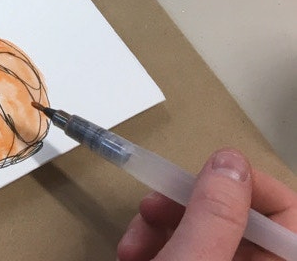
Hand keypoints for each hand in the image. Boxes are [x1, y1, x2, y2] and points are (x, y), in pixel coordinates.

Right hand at [117, 148, 296, 259]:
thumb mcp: (193, 260)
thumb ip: (214, 214)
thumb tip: (228, 162)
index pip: (287, 211)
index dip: (248, 185)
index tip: (207, 174)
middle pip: (231, 215)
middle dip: (184, 205)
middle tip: (157, 207)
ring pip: (195, 226)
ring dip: (156, 224)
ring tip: (136, 240)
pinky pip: (175, 243)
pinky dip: (149, 241)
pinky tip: (133, 252)